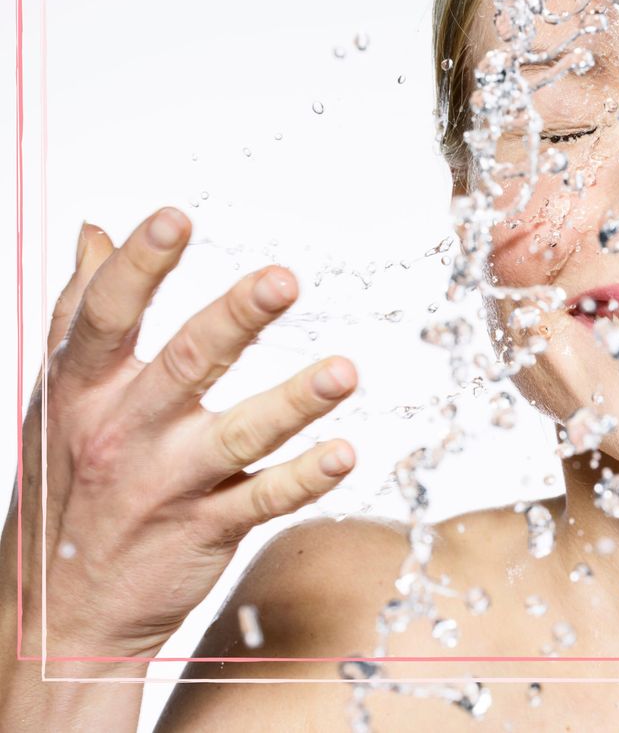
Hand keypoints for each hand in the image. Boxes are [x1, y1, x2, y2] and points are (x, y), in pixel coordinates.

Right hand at [4, 207, 358, 658]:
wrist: (60, 613)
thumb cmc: (68, 484)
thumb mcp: (59, 397)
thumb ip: (79, 311)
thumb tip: (91, 231)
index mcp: (83, 390)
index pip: (105, 317)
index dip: (139, 266)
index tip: (175, 218)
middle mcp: (124, 432)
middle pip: (185, 363)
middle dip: (235, 319)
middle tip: (285, 279)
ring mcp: (166, 484)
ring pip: (237, 434)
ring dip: (294, 401)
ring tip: (345, 372)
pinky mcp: (204, 530)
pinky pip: (263, 500)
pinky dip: (305, 478)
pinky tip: (345, 455)